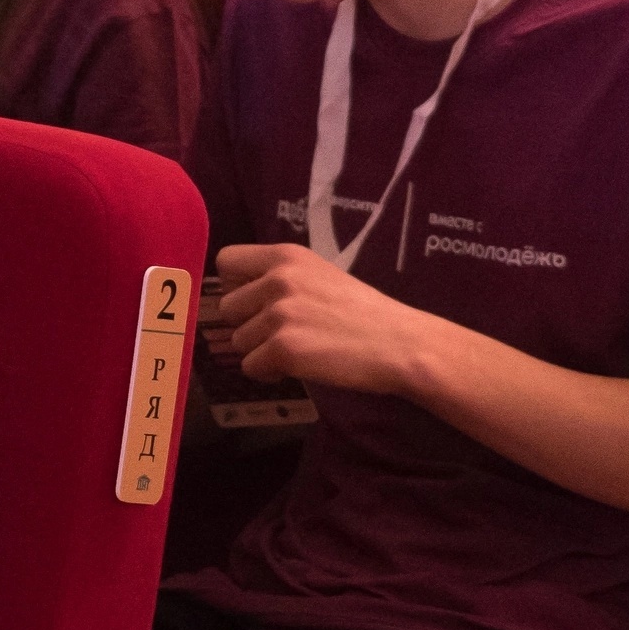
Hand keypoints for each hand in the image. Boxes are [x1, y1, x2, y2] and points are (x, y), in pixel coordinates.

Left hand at [211, 244, 450, 397]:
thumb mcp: (319, 276)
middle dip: (250, 325)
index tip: (254, 302)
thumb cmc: (363, 314)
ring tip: (300, 349)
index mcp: (286, 256)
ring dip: (262, 351)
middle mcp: (278, 279)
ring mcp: (279, 314)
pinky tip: (300, 366)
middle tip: (286, 333)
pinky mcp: (283, 348)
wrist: (402, 345)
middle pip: (226, 308)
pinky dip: (270, 373)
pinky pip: (251, 367)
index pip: (226, 261)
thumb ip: (279, 278)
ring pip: (237, 341)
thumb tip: (237, 296)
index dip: (234, 286)